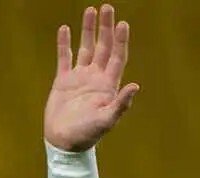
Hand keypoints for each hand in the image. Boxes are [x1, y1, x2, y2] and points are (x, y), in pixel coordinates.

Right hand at [44, 4, 138, 151]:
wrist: (64, 143)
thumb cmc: (87, 135)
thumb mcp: (106, 121)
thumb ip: (120, 104)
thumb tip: (135, 86)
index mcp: (108, 86)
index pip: (117, 57)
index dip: (121, 41)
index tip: (123, 23)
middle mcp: (95, 78)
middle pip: (103, 47)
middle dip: (106, 28)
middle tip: (108, 7)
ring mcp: (79, 78)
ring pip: (85, 48)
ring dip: (88, 30)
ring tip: (90, 10)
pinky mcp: (63, 81)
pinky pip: (64, 58)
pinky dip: (64, 43)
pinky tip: (65, 29)